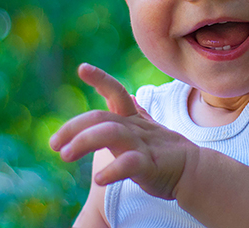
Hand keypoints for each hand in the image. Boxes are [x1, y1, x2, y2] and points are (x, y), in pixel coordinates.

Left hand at [49, 63, 199, 199]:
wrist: (194, 170)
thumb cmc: (166, 151)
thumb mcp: (149, 128)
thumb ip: (136, 112)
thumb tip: (127, 96)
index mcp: (133, 120)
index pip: (116, 93)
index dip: (101, 79)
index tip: (82, 68)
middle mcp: (135, 128)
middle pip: (101, 117)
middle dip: (73, 127)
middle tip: (54, 144)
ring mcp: (143, 145)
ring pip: (112, 134)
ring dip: (85, 141)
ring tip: (65, 155)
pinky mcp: (151, 165)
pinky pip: (130, 164)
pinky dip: (113, 170)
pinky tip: (99, 179)